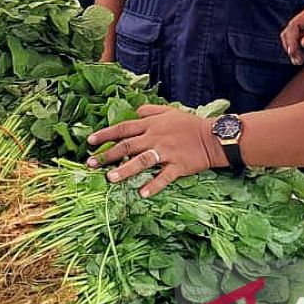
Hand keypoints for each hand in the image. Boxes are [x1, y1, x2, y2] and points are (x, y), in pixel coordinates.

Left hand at [85, 104, 220, 196]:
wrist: (214, 136)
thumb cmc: (189, 124)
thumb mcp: (168, 111)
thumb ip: (149, 111)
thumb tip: (134, 112)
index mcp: (151, 125)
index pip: (123, 129)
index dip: (105, 134)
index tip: (89, 142)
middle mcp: (155, 138)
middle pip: (127, 146)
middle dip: (107, 155)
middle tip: (91, 164)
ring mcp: (166, 152)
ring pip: (142, 161)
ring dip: (125, 170)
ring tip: (110, 178)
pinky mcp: (178, 166)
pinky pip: (164, 177)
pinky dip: (153, 185)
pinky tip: (142, 193)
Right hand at [280, 2, 303, 64]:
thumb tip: (303, 43)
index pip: (295, 25)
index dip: (291, 40)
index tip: (293, 53)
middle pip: (290, 30)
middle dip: (290, 45)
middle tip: (296, 60)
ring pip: (293, 35)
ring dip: (293, 48)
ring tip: (298, 61)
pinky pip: (300, 38)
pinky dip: (298, 48)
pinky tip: (302, 57)